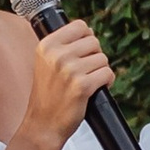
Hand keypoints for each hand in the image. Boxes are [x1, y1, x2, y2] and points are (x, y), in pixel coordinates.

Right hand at [24, 18, 115, 146]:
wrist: (42, 124)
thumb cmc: (48, 94)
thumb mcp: (46, 63)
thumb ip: (62, 46)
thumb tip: (89, 32)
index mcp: (46, 45)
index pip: (80, 26)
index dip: (87, 39)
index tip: (82, 53)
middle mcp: (57, 55)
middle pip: (94, 42)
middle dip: (94, 56)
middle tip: (84, 72)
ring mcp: (70, 70)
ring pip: (103, 59)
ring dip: (100, 71)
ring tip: (87, 82)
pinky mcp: (82, 86)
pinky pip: (107, 73)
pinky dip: (106, 82)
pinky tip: (94, 89)